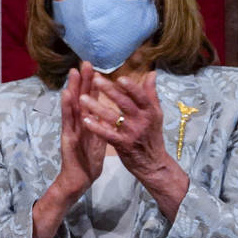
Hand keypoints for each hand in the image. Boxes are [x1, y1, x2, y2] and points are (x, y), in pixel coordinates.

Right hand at [32, 63, 105, 237]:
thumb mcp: (99, 138)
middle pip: (79, 98)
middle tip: (84, 62)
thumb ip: (102, 123)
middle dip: (82, 80)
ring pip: (72, 106)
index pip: (89, 99)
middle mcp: (77, 123)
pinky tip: (67, 95)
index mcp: (86, 122)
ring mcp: (71, 129)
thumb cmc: (88, 159)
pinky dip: (67, 107)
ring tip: (74, 73)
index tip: (94, 67)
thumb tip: (110, 110)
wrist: (79, 178)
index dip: (91, 83)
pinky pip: (68, 121)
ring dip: (72, 88)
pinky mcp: (68, 138)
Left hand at [80, 71, 188, 217]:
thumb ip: (151, 94)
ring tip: (82, 98)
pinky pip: (107, 134)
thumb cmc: (152, 135)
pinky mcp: (122, 145)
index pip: (140, 96)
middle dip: (109, 91)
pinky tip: (85, 120)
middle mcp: (142, 121)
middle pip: (125, 103)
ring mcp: (131, 133)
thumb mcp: (155, 114)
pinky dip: (96, 127)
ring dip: (96, 107)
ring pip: (113, 118)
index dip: (130, 87)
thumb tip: (151, 73)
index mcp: (150, 111)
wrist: (153, 164)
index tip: (118, 78)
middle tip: (94, 80)